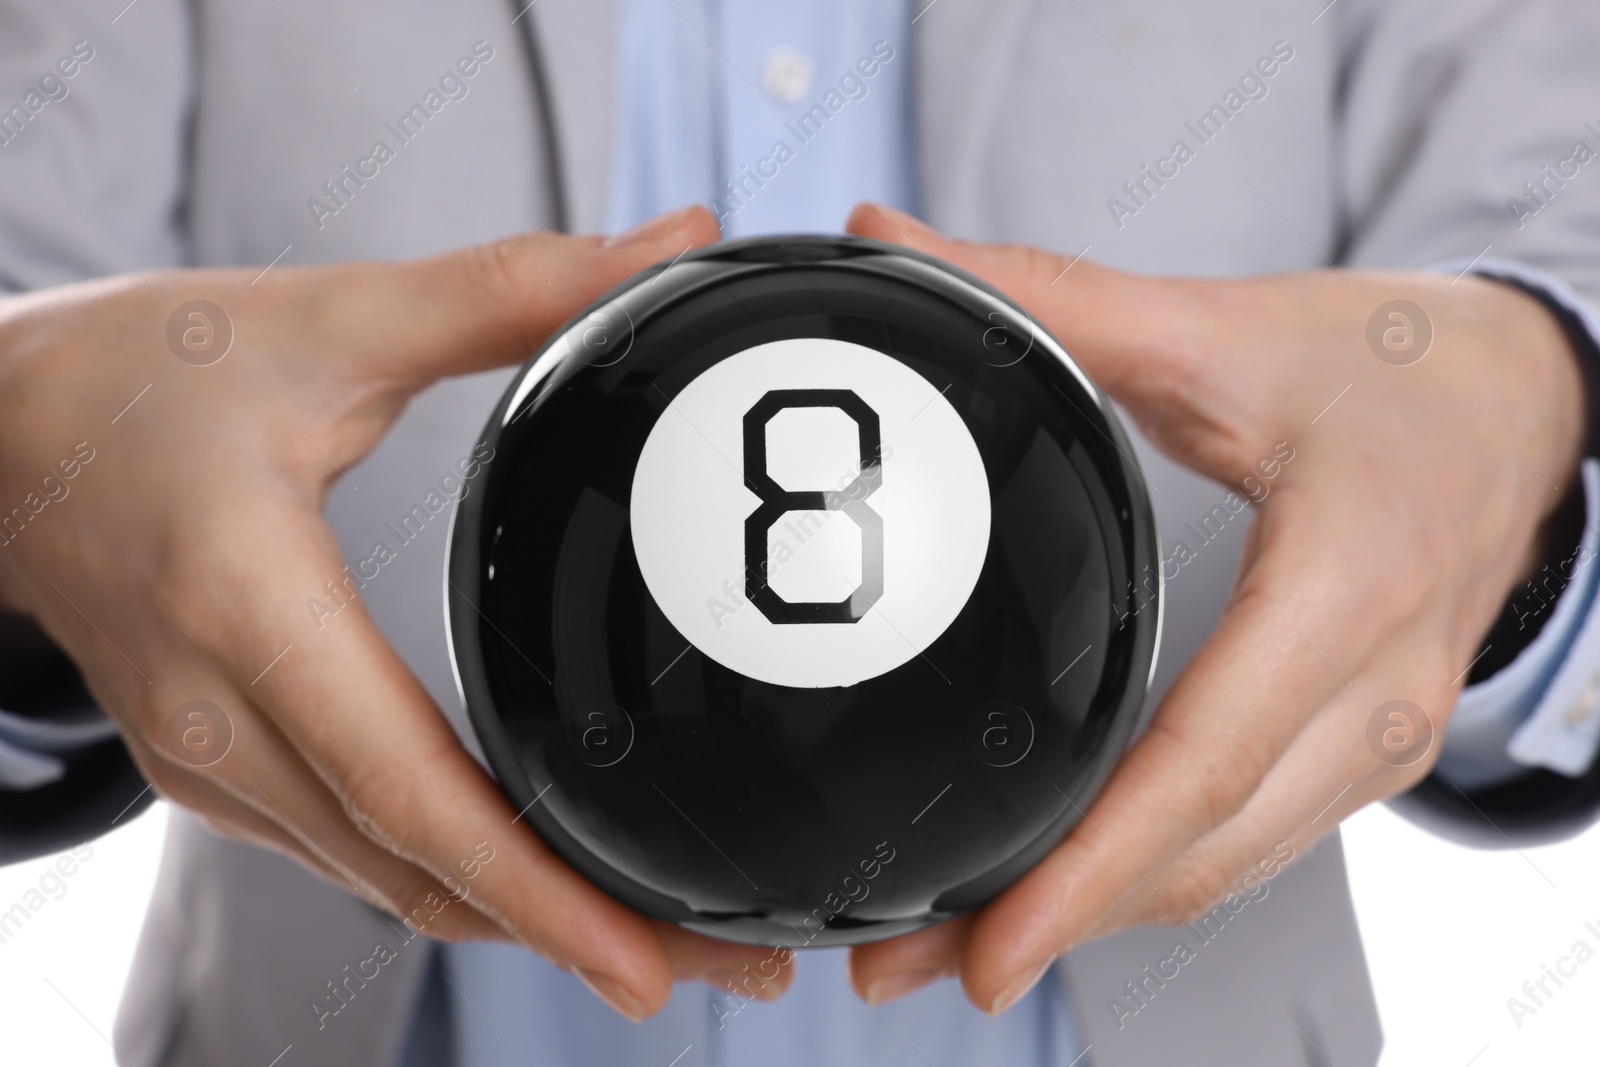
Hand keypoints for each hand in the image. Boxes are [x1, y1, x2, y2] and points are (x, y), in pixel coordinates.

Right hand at [0, 206, 793, 1018]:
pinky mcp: (223, 768)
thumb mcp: (320, 320)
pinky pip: (362, 853)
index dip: (536, 893)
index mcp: (248, 612)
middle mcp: (223, 722)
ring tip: (669, 944)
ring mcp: (214, 763)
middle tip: (727, 968)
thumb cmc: (137, 376)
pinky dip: (464, 883)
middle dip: (579, 936)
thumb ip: (503, 290)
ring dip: (528, 924)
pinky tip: (549, 881)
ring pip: (393, 883)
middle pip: (424, 874)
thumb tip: (668, 244)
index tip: (647, 962)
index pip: (411, 790)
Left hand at [843, 205, 1585, 1012]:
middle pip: (1199, 851)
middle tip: (900, 967)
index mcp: (1346, 591)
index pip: (1204, 762)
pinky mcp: (1360, 745)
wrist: (1534, 403)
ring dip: (1094, 915)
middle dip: (1052, 920)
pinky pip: (1247, 840)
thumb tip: (891, 245)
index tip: (986, 945)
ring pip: (1224, 867)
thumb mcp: (1226, 327)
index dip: (1089, 868)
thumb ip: (1050, 296)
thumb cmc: (1395, 369)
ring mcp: (1377, 736)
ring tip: (951, 946)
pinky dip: (1149, 876)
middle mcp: (1372, 695)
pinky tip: (1059, 882)